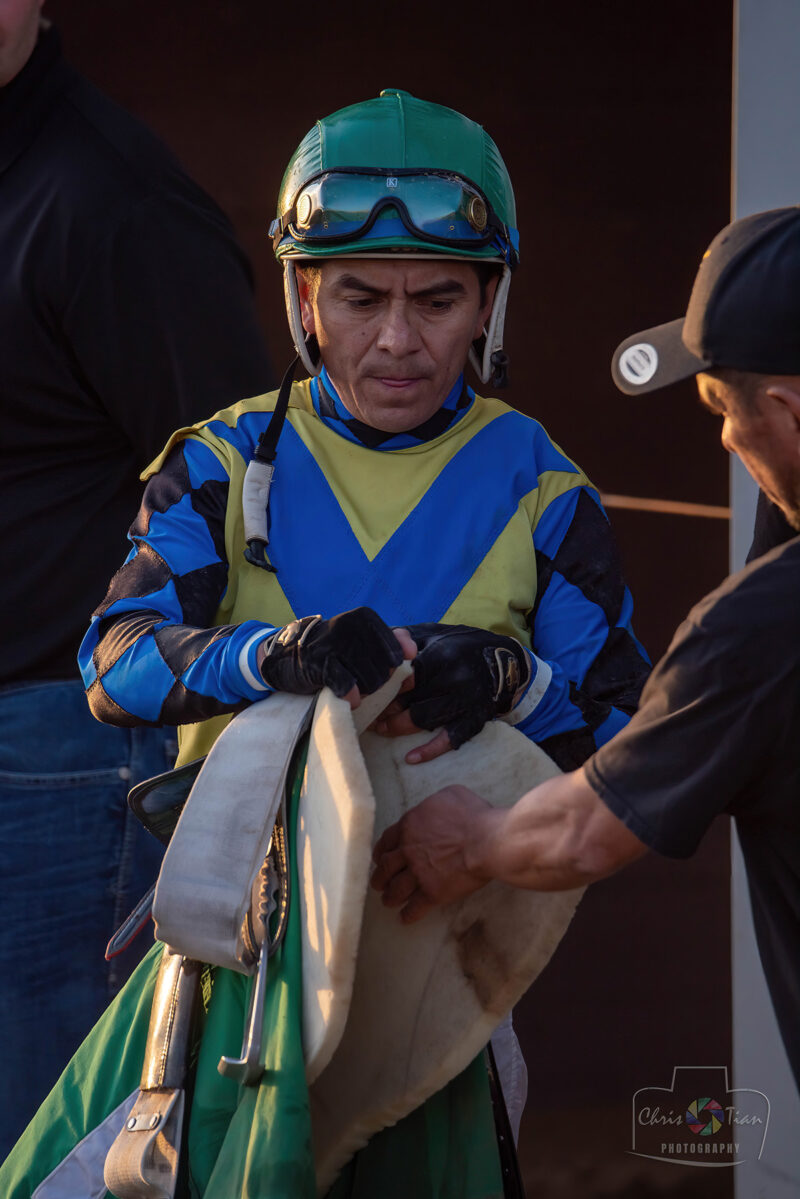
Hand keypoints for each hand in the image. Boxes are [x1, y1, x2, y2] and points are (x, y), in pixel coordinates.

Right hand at [257, 607, 410, 704]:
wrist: (289, 655)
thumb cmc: (335, 651)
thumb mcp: (365, 641)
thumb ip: (393, 643)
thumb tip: (413, 655)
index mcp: (366, 617)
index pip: (396, 655)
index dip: (389, 670)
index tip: (374, 669)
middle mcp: (351, 625)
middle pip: (384, 671)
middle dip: (375, 683)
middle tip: (358, 679)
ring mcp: (334, 643)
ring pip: (370, 680)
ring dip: (363, 691)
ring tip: (351, 685)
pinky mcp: (318, 663)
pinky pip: (347, 685)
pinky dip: (351, 696)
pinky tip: (350, 698)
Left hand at [370, 784, 498, 922]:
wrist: (487, 842)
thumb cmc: (474, 815)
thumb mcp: (452, 795)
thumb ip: (435, 803)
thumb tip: (434, 807)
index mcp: (410, 826)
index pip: (386, 840)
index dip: (380, 851)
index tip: (379, 858)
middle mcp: (408, 850)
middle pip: (385, 867)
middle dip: (380, 877)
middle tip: (379, 883)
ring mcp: (418, 873)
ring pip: (396, 889)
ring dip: (390, 896)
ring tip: (388, 901)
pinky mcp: (432, 893)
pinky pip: (415, 908)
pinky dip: (408, 914)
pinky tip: (405, 918)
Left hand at [372, 623, 530, 761]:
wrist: (506, 662)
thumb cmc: (462, 646)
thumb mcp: (435, 633)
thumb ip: (406, 637)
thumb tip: (377, 640)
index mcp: (441, 656)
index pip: (403, 675)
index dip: (382, 686)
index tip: (366, 693)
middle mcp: (454, 679)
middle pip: (409, 700)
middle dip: (385, 708)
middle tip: (368, 713)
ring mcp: (465, 702)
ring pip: (422, 720)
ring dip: (398, 727)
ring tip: (382, 728)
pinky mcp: (474, 719)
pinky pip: (450, 739)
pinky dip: (429, 751)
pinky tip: (411, 758)